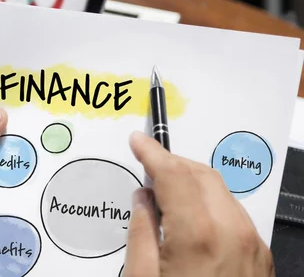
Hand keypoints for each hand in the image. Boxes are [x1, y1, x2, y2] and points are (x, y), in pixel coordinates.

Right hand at [123, 131, 273, 276]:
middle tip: (148, 169)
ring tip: (167, 197)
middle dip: (172, 164)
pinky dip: (211, 204)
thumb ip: (140, 233)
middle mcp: (232, 232)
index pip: (174, 174)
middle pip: (202, 175)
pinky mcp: (260, 257)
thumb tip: (143, 199)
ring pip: (221, 191)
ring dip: (192, 183)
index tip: (138, 141)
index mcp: (198, 234)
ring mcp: (251, 244)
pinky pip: (234, 214)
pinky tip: (192, 220)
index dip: (153, 153)